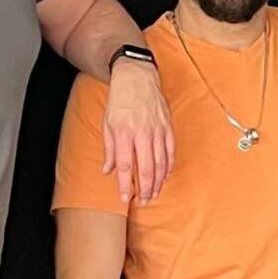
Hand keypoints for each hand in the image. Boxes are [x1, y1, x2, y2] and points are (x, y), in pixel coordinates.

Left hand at [103, 58, 174, 204]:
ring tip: (153, 193)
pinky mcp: (168, 126)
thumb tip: (108, 170)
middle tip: (143, 200)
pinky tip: (164, 176)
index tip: (124, 197)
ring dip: (157, 181)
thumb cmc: (119, 101)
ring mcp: (157, 130)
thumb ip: (109, 149)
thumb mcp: (107, 124)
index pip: (124, 165)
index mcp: (123, 133)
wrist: (136, 77)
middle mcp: (142, 133)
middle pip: (146, 168)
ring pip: (160, 163)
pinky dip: (168, 166)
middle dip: (145, 188)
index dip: (125, 184)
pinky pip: (170, 151)